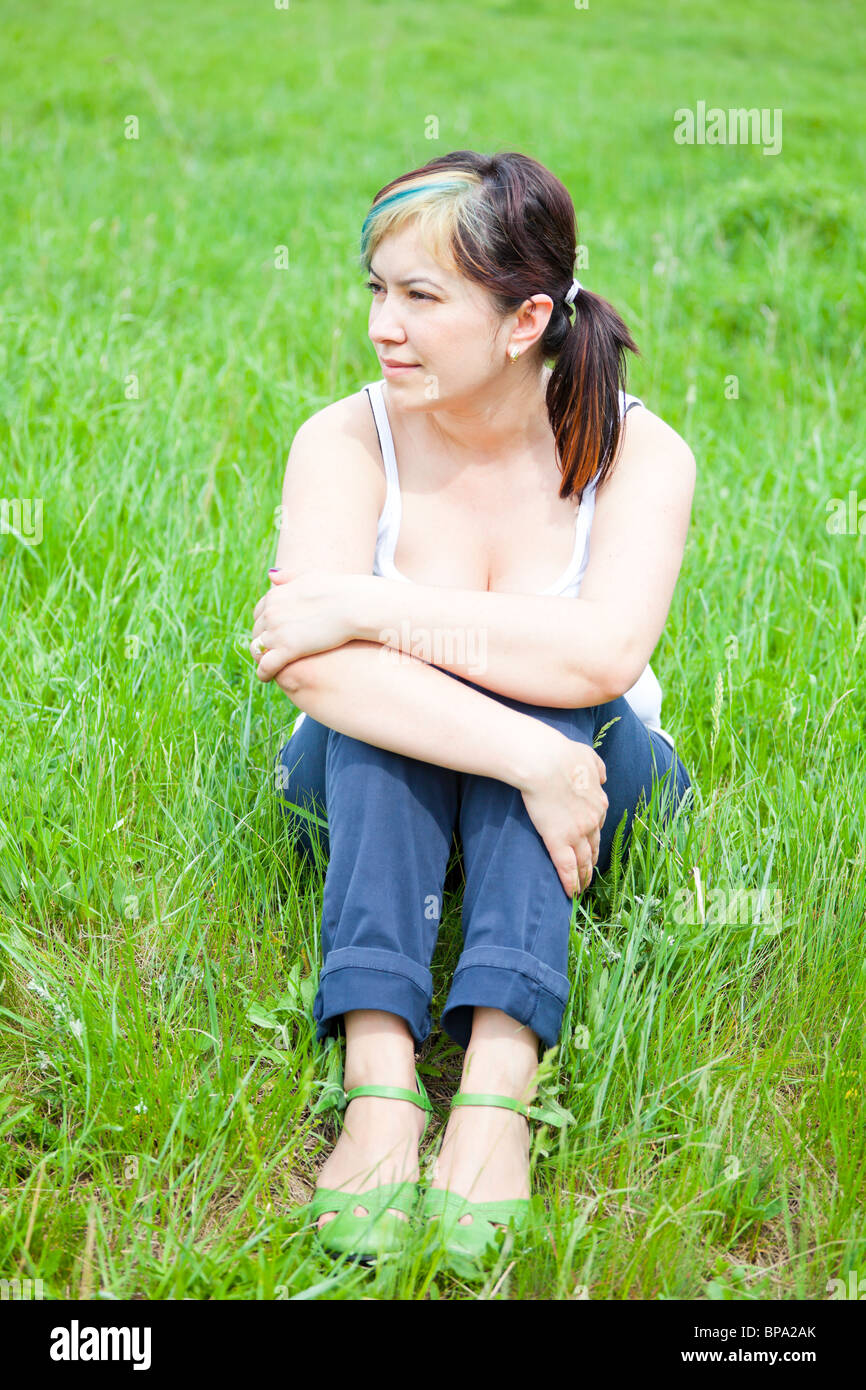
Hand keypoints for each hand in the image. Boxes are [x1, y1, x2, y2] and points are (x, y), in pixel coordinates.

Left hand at [249, 567, 356, 681]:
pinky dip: (263, 673)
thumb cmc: (339, 589)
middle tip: (270, 652)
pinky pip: (266, 666)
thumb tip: (270, 574)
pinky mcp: (287, 650)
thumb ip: (289, 576)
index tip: (272, 633)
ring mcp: (277, 631)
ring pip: (257, 649)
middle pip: (257, 632)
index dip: (265, 624)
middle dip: (263, 642)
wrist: (353, 605)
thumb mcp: (310, 576)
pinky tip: (266, 678)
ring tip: (267, 667)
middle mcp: (271, 612)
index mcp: (275, 595)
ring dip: (261, 658)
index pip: (259, 613)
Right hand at [516, 728, 608, 897]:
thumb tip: (602, 778)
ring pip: (584, 861)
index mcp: (599, 801)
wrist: (544, 761)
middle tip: (589, 873)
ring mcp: (577, 833)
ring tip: (583, 888)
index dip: (594, 835)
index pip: (599, 823)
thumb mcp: (587, 756)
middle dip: (592, 861)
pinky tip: (572, 894)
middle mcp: (593, 820)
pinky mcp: (559, 841)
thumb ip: (596, 768)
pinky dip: (571, 883)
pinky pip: (567, 868)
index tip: (591, 843)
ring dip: (584, 876)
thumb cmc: (561, 753)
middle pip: (594, 846)